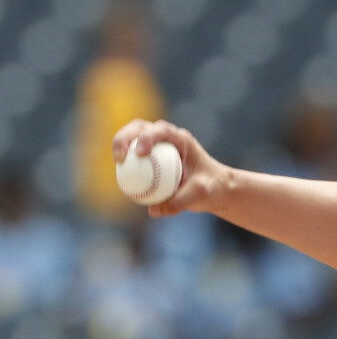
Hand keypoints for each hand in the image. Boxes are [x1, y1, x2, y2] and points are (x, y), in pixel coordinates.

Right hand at [112, 119, 228, 217]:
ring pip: (132, 138)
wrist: (214, 189)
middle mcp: (167, 139)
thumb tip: (153, 210)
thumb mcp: (201, 194)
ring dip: (120, 145)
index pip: (161, 130)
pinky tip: (121, 177)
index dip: (147, 137)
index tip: (140, 153)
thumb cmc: (211, 187)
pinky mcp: (150, 157)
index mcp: (181, 140)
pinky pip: (133, 157)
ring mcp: (157, 146)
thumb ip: (180, 201)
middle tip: (120, 157)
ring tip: (118, 162)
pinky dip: (125, 163)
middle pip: (139, 128)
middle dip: (125, 137)